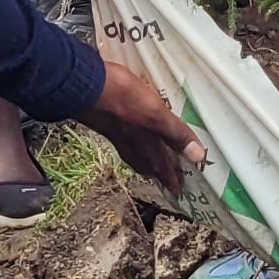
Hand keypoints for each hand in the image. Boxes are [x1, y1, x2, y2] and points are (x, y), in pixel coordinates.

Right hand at [78, 48, 203, 195]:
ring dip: (141, 159)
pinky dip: (127, 141)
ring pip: (130, 151)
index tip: (177, 192)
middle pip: (143, 162)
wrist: (82, 85)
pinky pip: (120, 137)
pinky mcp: (103, 119)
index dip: (170, 178)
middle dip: (155, 172)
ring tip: (146, 163)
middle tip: (162, 181)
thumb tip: (197, 157)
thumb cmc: (121, 98)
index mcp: (143, 141)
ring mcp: (113, 131)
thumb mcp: (155, 114)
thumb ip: (174, 133)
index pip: (160, 164)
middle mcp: (128, 140)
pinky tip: (124, 132)